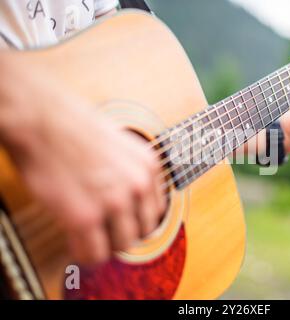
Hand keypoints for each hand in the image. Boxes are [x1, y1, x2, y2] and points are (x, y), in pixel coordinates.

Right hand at [0, 57, 166, 265]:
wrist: (39, 117)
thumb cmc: (72, 124)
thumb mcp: (120, 143)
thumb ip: (129, 171)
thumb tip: (128, 198)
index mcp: (148, 166)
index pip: (156, 210)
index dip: (137, 220)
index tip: (124, 223)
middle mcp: (137, 184)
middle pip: (143, 231)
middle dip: (123, 234)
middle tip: (105, 232)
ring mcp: (113, 201)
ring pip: (122, 245)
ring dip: (106, 245)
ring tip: (89, 238)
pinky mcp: (85, 216)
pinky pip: (94, 252)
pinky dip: (85, 254)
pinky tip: (75, 243)